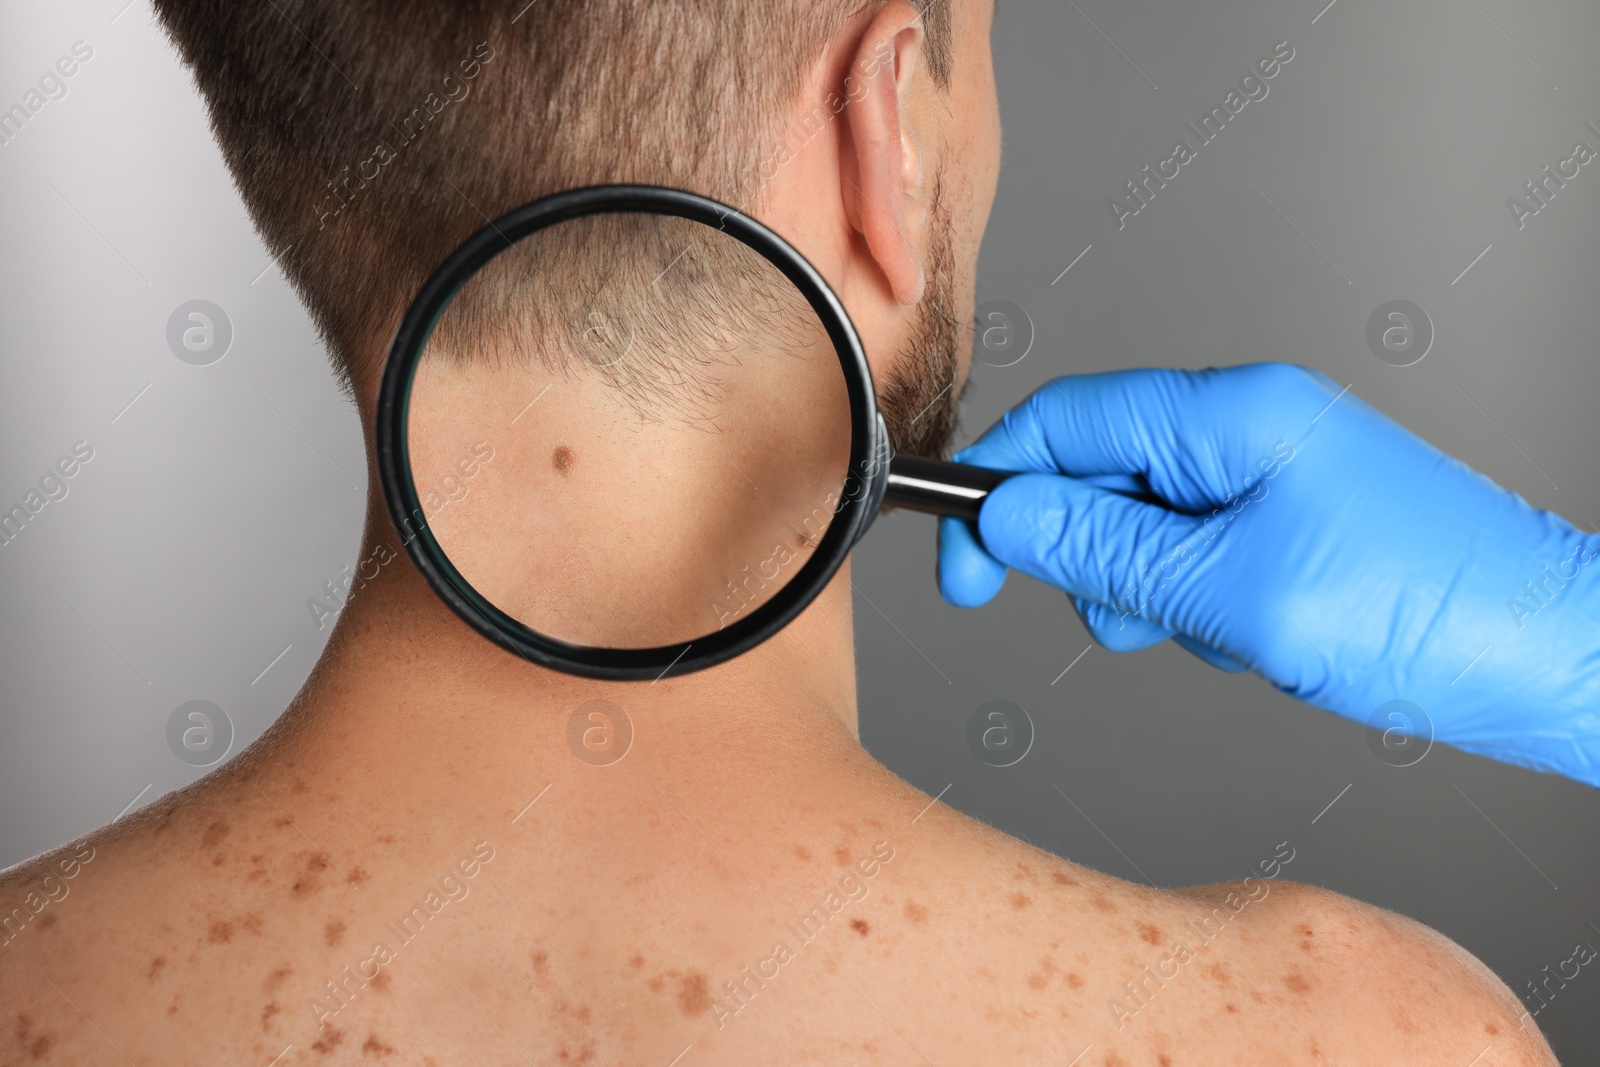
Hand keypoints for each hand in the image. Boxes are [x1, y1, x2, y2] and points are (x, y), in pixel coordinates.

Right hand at [939, 364, 1599, 786]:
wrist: (1556, 658)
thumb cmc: (1426, 615)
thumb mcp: (1233, 594)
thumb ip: (1107, 554)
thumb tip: (1006, 521)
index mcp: (1234, 415)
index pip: (1069, 421)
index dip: (999, 488)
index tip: (964, 563)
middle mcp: (1250, 427)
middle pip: (1100, 470)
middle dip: (1085, 553)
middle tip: (1120, 617)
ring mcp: (1275, 472)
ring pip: (1144, 521)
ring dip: (1146, 588)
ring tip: (1212, 630)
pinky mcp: (1293, 518)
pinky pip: (1197, 551)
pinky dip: (1197, 601)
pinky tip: (1251, 634)